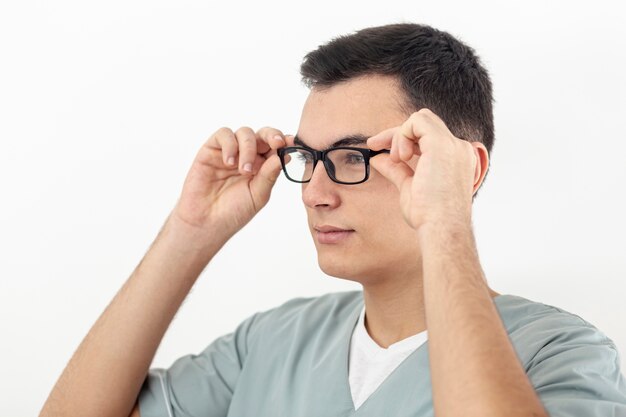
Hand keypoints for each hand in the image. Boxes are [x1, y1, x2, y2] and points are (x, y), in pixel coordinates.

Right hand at [171, 126, 289, 238]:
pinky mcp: (211, 150)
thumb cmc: (233, 212)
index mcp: (262, 167)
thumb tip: (285, 155)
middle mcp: (247, 156)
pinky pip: (223, 135)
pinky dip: (230, 145)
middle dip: (271, 136)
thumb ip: (269, 175)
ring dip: (249, 148)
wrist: (206, 222)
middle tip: (277, 144)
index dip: (285, 142)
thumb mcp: (258, 195)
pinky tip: (229, 162)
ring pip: (244, 133)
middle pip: (262, 134)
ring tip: (244, 171)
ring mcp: (230, 152)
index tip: (292, 143)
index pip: (276, 148)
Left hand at [367, 108, 487, 231]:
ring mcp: (453, 145)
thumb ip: (397, 170)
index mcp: (456, 160)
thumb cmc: (429, 216)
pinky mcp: (441, 144)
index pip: (428, 136)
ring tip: (396, 159)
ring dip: (399, 134)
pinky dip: (401, 134)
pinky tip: (400, 157)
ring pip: (421, 118)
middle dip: (397, 133)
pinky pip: (417, 121)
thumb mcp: (409, 188)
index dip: (403, 139)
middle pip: (424, 124)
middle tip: (375, 145)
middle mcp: (459, 149)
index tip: (379, 149)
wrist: (442, 227)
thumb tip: (378, 159)